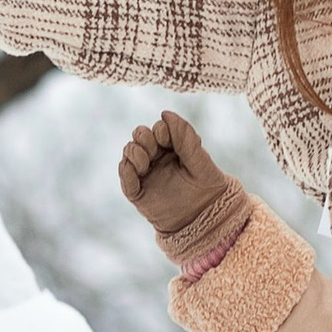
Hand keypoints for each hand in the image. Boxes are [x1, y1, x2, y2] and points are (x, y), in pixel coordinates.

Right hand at [119, 110, 251, 265]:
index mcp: (174, 147)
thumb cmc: (206, 187)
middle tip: (154, 148)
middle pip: (140, 135)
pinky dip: (126, 171)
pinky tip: (137, 169)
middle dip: (144, 137)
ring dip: (135, 152)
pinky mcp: (138, 192)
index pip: (159, 128)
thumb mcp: (200, 161)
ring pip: (129, 153)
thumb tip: (165, 113)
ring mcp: (146, 174)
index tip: (166, 137)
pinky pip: (125, 179)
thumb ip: (186, 138)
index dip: (160, 129)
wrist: (206, 218)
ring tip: (146, 162)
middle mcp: (157, 157)